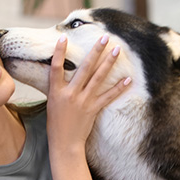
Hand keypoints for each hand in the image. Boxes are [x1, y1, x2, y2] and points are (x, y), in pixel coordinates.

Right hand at [46, 34, 130, 151]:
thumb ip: (58, 87)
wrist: (64, 143)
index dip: (59, 52)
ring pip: (98, 78)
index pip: (56, 68)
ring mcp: (83, 101)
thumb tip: (62, 72)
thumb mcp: (52, 102)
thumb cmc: (56, 123)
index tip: (63, 38)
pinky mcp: (93, 109)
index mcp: (56, 91)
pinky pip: (108, 96)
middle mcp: (70, 94)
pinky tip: (128, 79)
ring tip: (117, 49)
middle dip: (95, 51)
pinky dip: (119, 88)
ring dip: (108, 62)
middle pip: (84, 68)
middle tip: (104, 37)